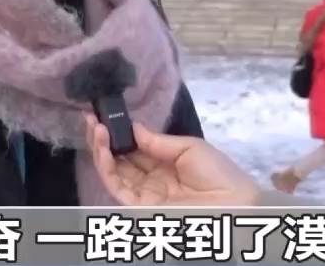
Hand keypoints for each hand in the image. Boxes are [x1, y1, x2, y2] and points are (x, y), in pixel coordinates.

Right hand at [83, 114, 258, 206]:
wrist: (233, 203)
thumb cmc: (218, 173)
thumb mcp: (188, 148)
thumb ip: (157, 141)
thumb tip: (133, 128)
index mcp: (165, 166)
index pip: (135, 150)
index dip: (120, 134)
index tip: (106, 116)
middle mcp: (151, 181)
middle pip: (120, 161)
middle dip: (104, 140)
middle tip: (92, 119)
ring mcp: (144, 196)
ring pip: (113, 173)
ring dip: (100, 150)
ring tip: (95, 128)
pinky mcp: (139, 209)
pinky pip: (116, 187)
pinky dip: (105, 166)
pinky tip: (103, 145)